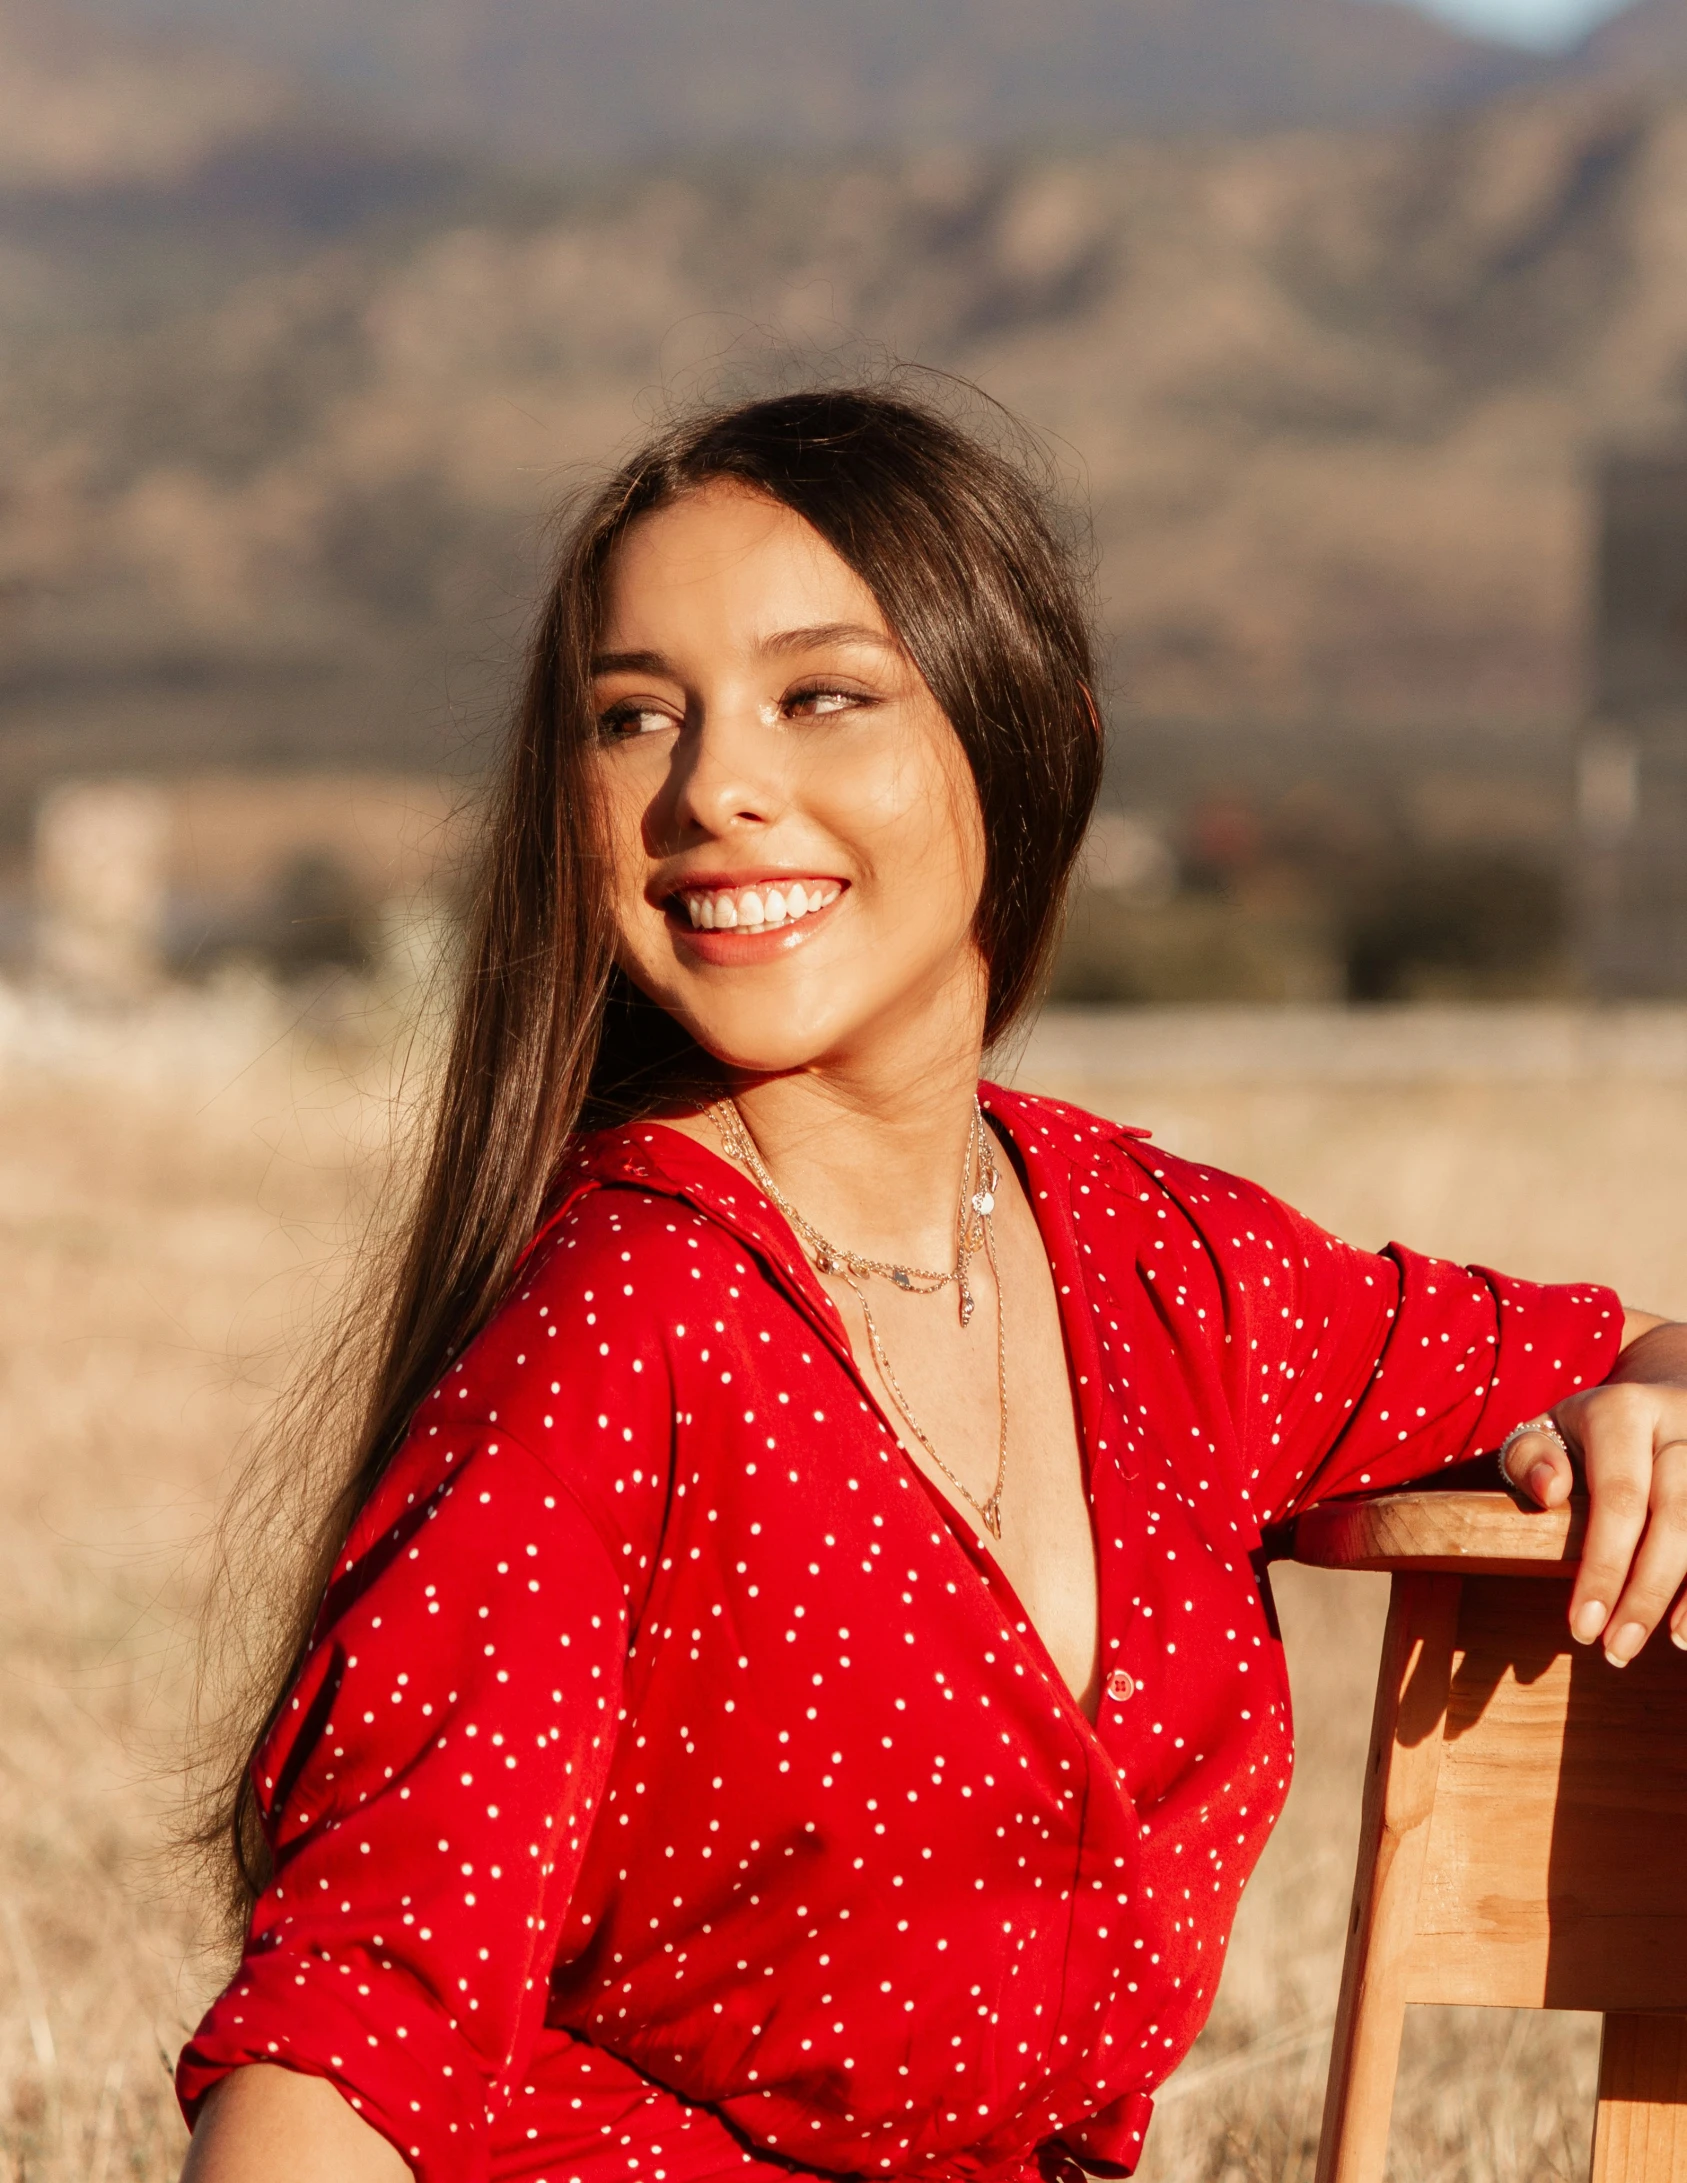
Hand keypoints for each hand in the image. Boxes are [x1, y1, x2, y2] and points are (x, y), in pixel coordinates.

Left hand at [1502, 1317, 1686, 1665]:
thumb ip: (1533, 1456)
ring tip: (1675, 1644)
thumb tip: (1550, 1491)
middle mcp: (1681, 1426)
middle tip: (1617, 1650)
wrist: (1665, 1392)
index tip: (1581, 1628)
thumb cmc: (1591, 1430)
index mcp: (1623, 1412)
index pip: (1618, 1498)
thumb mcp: (1549, 1428)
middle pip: (1677, 1518)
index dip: (1603, 1567)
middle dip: (1647, 1593)